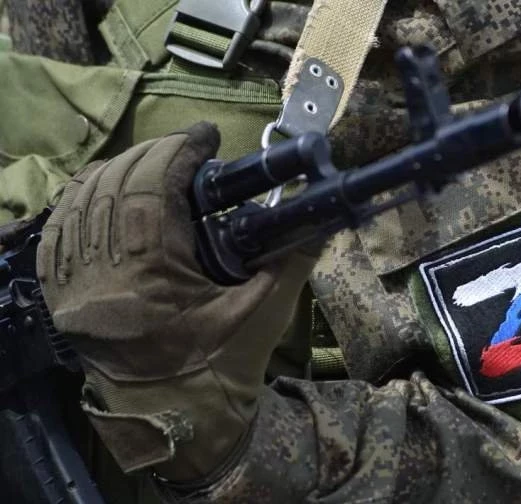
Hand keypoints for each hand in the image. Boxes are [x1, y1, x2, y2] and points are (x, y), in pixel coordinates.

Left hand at [37, 123, 314, 479]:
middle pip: (113, 185)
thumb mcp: (264, 313)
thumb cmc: (221, 369)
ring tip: (154, 162)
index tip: (206, 136)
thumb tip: (320, 213)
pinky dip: (84, 200)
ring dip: (117, 171)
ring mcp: (72, 287)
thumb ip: (291, 256)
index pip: (152, 187)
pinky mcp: (62, 297)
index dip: (179, 150)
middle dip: (152, 155)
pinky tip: (108, 189)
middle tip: (187, 150)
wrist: (179, 422)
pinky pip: (59, 231)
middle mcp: (98, 276)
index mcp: (148, 278)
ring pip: (79, 202)